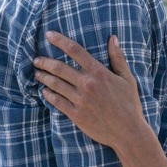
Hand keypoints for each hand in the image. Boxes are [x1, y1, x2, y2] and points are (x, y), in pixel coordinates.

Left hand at [34, 31, 146, 147]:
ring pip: (55, 84)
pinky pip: (56, 102)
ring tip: (37, 74)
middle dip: (45, 62)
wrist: (128, 131)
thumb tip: (113, 38)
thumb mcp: (128, 78)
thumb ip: (118, 58)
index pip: (76, 51)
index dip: (60, 41)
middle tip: (36, 60)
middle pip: (59, 68)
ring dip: (43, 77)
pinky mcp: (75, 114)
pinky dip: (48, 95)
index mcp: (99, 73)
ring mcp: (80, 100)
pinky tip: (44, 91)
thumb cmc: (129, 104)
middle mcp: (87, 84)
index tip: (49, 35)